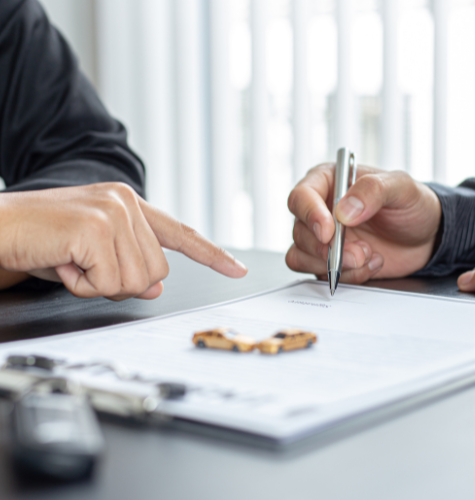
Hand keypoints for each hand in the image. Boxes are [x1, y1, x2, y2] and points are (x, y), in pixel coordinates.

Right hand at [0, 183, 246, 299]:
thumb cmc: (41, 242)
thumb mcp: (92, 257)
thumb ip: (129, 264)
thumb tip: (157, 285)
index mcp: (128, 204)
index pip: (179, 233)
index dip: (211, 254)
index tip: (235, 270)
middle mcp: (126, 201)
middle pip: (157, 272)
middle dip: (119, 282)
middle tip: (82, 265)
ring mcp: (113, 212)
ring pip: (137, 281)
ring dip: (99, 284)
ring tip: (70, 261)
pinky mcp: (97, 228)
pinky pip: (110, 283)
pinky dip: (83, 285)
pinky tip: (62, 262)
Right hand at [286, 164, 441, 282]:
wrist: (425, 237)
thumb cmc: (411, 205)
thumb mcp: (402, 187)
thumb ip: (373, 190)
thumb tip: (343, 211)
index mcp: (329, 182)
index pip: (301, 197)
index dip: (310, 215)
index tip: (329, 232)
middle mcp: (319, 209)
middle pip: (300, 231)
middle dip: (329, 249)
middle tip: (360, 253)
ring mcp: (322, 237)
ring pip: (302, 256)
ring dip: (334, 264)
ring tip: (368, 256)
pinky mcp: (327, 260)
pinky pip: (319, 274)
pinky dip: (346, 275)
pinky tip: (370, 264)